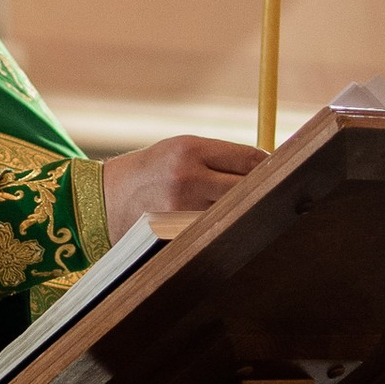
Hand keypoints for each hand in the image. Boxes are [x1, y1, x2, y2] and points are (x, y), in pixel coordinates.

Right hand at [102, 135, 262, 234]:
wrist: (104, 200)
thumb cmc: (152, 171)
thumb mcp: (180, 151)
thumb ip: (220, 157)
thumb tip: (269, 168)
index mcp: (190, 149)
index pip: (248, 157)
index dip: (270, 166)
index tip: (280, 171)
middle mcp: (187, 178)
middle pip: (248, 187)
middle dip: (264, 190)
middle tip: (275, 193)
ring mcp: (183, 209)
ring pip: (235, 211)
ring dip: (245, 211)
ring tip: (247, 210)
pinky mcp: (178, 234)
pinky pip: (216, 230)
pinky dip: (224, 228)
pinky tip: (222, 226)